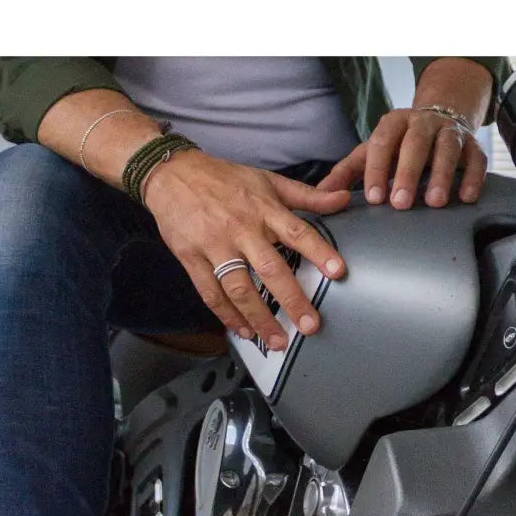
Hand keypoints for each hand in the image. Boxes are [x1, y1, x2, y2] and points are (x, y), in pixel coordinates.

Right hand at [142, 150, 349, 349]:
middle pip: (269, 268)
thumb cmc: (225, 179)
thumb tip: (344, 197)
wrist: (171, 173)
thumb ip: (308, 196)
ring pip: (239, 288)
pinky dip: (227, 315)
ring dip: (259, 318)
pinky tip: (244, 331)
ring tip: (278, 341)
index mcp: (263, 210)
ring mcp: (214, 246)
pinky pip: (211, 293)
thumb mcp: (268, 181)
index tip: (338, 272)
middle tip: (310, 326)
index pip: (297, 232)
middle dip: (291, 300)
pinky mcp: (191, 258)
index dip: (319, 252)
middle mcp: (241, 229)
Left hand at [317, 107, 487, 208]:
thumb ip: (347, 173)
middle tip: (401, 203)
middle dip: (408, 173)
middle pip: (415, 143)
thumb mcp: (371, 153)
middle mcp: (422, 123)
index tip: (374, 198)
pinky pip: (476, 159)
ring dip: (442, 175)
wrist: (440, 118)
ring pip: (447, 148)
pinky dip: (473, 177)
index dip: (378, 169)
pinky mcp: (472, 146)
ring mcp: (449, 132)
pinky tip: (467, 197)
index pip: (383, 142)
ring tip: (435, 202)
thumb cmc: (400, 144)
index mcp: (394, 123)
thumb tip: (320, 195)